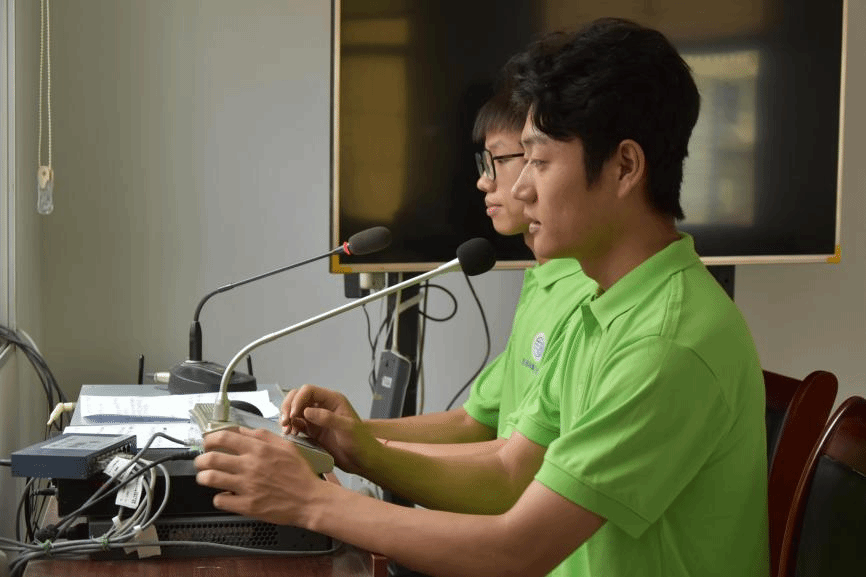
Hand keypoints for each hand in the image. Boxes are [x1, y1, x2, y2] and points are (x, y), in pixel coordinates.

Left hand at [194, 427, 322, 525]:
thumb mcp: (286, 446)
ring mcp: (247, 487)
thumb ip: (262, 436)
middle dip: (200, 459)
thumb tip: (241, 431)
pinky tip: (225, 495)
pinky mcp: (247, 506)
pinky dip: (219, 497)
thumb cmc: (300, 473)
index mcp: (259, 449)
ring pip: (210, 479)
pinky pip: (220, 500)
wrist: (310, 500)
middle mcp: (250, 466)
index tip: (208, 443)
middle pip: (210, 458)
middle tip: (202, 462)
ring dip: (203, 477)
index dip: (209, 439)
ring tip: (206, 477)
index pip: (223, 438)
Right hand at [280, 384, 378, 474]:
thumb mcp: (347, 428)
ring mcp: (316, 418)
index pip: (309, 390)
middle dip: (288, 407)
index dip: (298, 400)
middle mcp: (323, 406)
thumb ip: (328, 418)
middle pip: (298, 397)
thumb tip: (306, 411)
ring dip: (287, 417)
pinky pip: (297, 424)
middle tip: (285, 422)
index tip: (293, 415)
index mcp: (332, 400)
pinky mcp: (312, 431)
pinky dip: (290, 427)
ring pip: (295, 410)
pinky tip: (290, 435)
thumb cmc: (360, 442)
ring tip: (286, 431)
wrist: (363, 461)